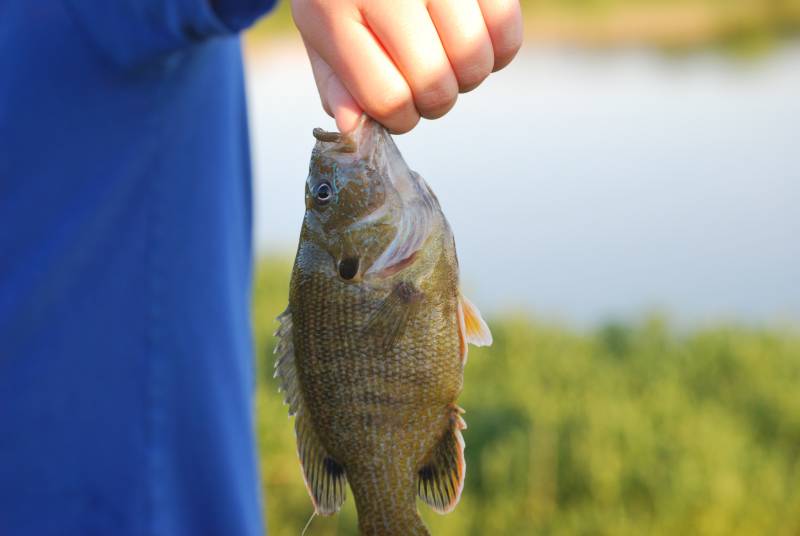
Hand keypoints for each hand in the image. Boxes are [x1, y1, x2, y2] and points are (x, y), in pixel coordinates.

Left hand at [291, 0, 522, 133]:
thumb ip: (334, 81)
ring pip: (473, 59)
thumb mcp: (320, 26)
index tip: (400, 109)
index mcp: (335, 9)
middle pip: (434, 84)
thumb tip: (355, 128)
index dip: (400, 119)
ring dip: (468, 78)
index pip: (386, 98)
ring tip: (452, 63)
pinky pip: (506, 25)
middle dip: (436, 103)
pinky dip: (500, 50)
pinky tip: (480, 41)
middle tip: (428, 88)